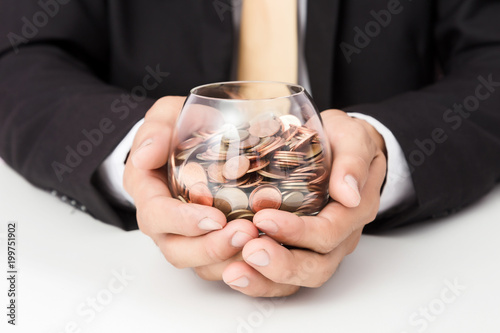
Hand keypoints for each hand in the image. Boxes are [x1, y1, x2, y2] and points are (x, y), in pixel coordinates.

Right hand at [123, 96, 258, 269]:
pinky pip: (216, 264)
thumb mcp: (165, 116)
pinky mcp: (205, 240)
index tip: (215, 217)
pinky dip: (238, 263)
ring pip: (197, 263)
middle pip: (176, 249)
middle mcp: (161, 220)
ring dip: (227, 258)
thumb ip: (154, 130)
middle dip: (210, 247)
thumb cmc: (182, 126)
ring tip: (258, 243)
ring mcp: (183, 234)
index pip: (157, 215)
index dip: (183, 221)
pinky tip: (263, 251)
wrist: (198, 135)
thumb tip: (144, 156)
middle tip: (246, 233)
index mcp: (146, 190)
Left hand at [215, 109, 387, 296]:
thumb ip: (354, 160)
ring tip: (234, 272)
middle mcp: (338, 238)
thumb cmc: (343, 141)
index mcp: (353, 212)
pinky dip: (258, 281)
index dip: (299, 231)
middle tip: (249, 250)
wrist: (339, 148)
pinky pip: (282, 279)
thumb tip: (348, 193)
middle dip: (282, 264)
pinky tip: (234, 273)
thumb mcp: (353, 138)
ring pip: (298, 279)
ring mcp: (318, 248)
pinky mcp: (297, 251)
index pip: (330, 232)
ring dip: (265, 279)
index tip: (264, 218)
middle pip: (316, 267)